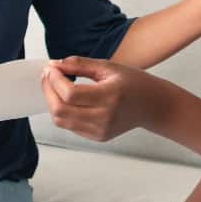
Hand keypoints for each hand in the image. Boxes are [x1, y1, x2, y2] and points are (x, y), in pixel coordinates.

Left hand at [40, 57, 168, 141]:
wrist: (152, 106)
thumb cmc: (134, 83)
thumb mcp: (108, 67)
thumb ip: (80, 65)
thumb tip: (55, 65)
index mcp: (110, 97)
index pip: (70, 94)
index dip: (54, 80)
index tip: (51, 68)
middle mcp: (104, 117)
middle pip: (61, 110)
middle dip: (48, 91)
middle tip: (47, 75)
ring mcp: (100, 130)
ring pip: (61, 121)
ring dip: (52, 102)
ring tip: (54, 85)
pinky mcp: (98, 137)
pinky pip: (70, 126)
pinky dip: (63, 111)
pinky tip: (67, 98)